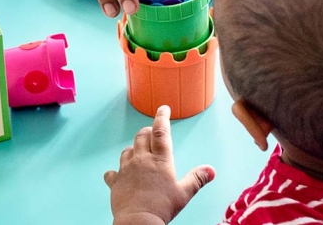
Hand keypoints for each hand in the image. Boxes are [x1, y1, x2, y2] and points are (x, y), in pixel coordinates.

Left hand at [104, 106, 215, 224]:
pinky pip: (112, 172)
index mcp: (160, 160)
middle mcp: (142, 160)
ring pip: (127, 150)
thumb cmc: (162, 207)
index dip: (162, 117)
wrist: (138, 221)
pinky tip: (117, 174)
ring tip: (138, 152)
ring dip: (133, 148)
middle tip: (152, 132)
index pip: (160, 131)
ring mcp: (126, 170)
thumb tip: (210, 170)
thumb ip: (197, 179)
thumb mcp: (184, 193)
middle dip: (147, 131)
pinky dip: (115, 171)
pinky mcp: (115, 182)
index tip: (163, 108)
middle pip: (142, 136)